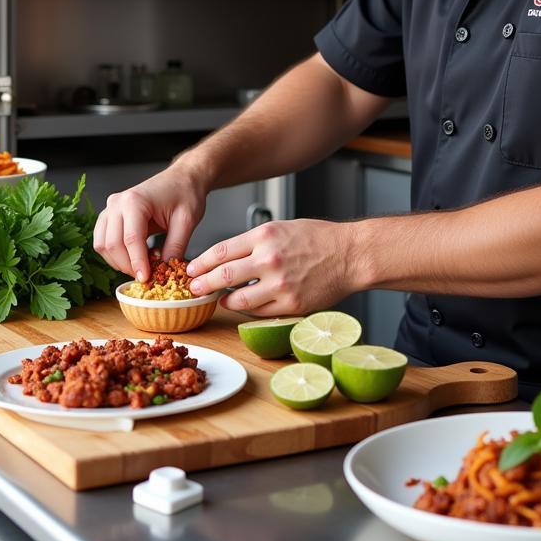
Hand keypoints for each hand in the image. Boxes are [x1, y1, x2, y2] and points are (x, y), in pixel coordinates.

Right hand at [94, 163, 207, 282]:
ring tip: (142, 265)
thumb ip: (175, 246)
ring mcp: (110, 208)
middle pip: (112, 244)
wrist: (182, 179)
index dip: (138, 263)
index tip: (146, 279)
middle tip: (146, 276)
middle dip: (128, 265)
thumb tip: (164, 271)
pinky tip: (135, 257)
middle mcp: (117, 203)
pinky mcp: (109, 216)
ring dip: (119, 262)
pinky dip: (115, 254)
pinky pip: (103, 241)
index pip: (131, 239)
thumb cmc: (185, 193)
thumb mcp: (187, 221)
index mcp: (135, 201)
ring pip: (102, 245)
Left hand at [186, 219, 355, 314]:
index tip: (191, 268)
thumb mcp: (280, 228)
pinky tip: (244, 305)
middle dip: (203, 284)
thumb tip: (226, 256)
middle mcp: (270, 259)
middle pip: (224, 275)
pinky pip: (260, 312)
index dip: (201, 262)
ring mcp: (280, 284)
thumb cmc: (317, 238)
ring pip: (239, 298)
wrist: (350, 254)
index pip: (221, 251)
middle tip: (194, 288)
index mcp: (264, 236)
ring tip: (219, 299)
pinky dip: (248, 309)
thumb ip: (253, 242)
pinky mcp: (291, 304)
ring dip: (225, 300)